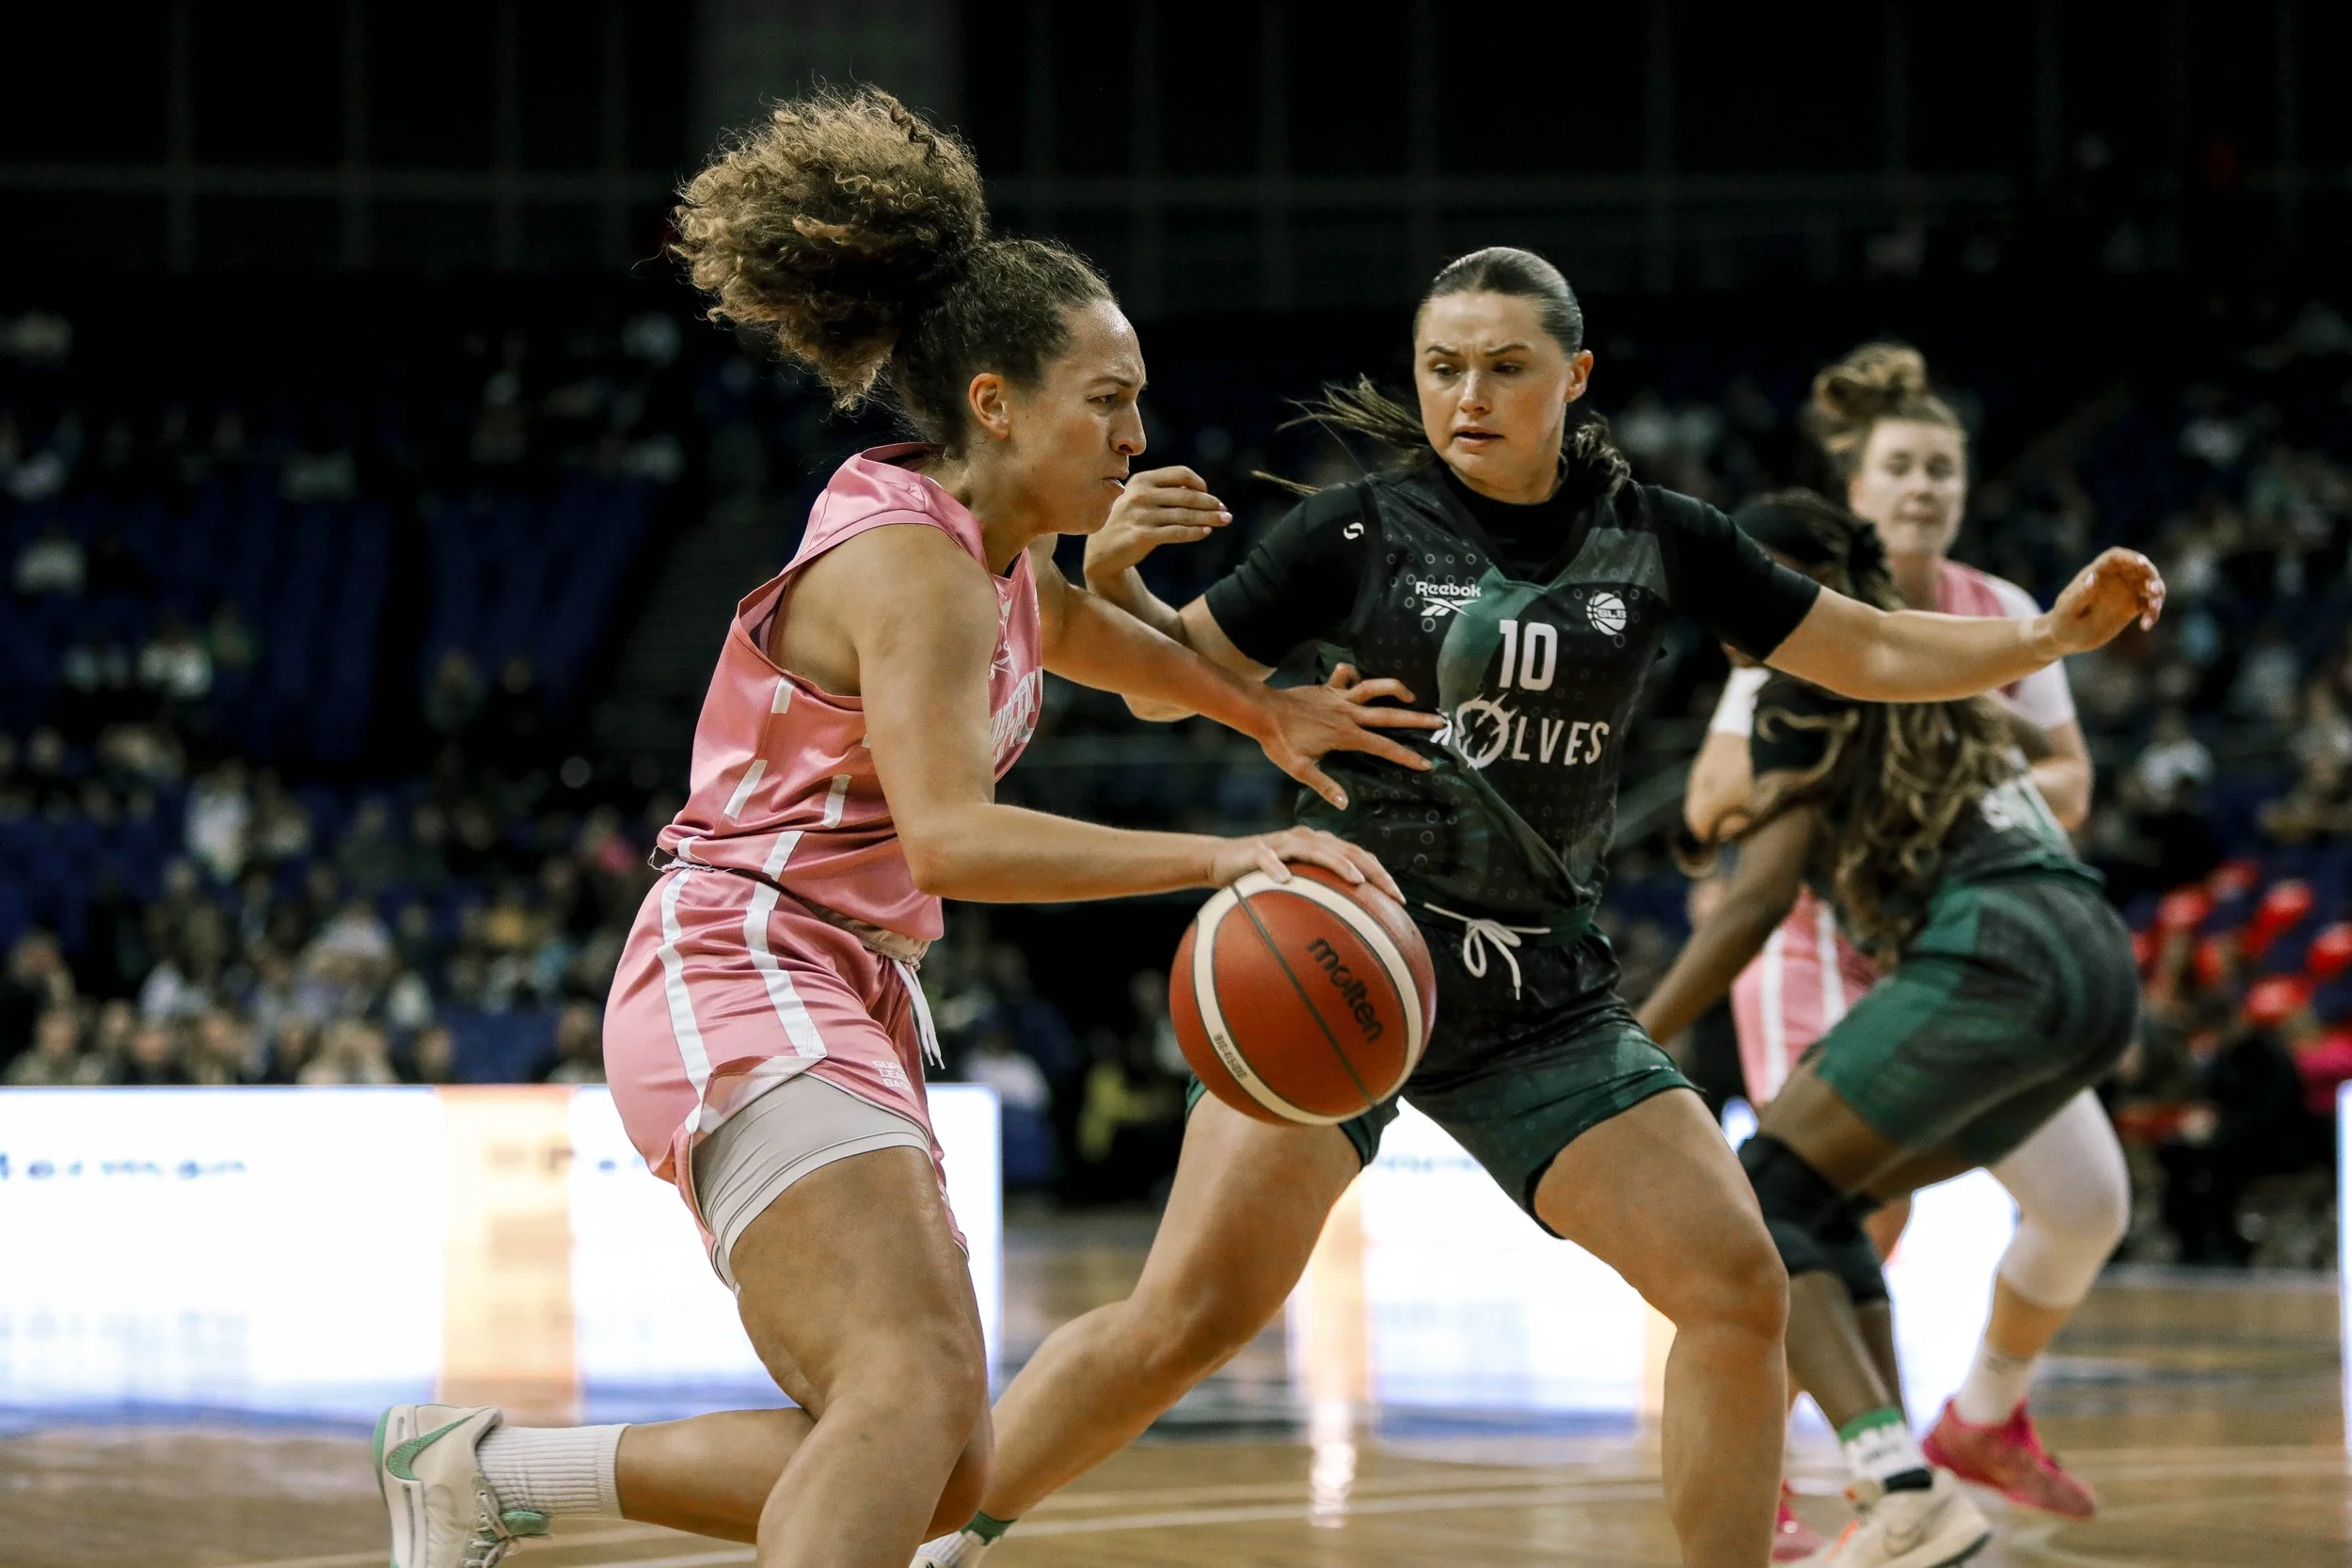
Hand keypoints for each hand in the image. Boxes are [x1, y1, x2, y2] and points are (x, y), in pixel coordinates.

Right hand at [1084, 466, 1230, 582]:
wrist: (1101, 550)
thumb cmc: (1125, 522)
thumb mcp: (1139, 499)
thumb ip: (1164, 492)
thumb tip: (1199, 491)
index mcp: (1142, 480)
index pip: (1181, 474)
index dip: (1200, 484)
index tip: (1209, 496)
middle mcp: (1141, 494)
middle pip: (1187, 495)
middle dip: (1210, 504)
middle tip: (1226, 512)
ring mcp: (1141, 515)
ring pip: (1185, 515)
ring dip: (1209, 518)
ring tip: (1225, 521)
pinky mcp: (1142, 535)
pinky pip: (1176, 532)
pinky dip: (1194, 532)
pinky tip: (1206, 532)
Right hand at [1210, 826, 1401, 901]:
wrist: (1223, 860)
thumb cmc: (1264, 880)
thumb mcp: (1296, 889)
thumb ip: (1320, 900)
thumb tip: (1349, 936)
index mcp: (1322, 847)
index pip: (1360, 856)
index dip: (1382, 875)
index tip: (1401, 901)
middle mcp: (1308, 839)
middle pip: (1347, 850)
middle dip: (1371, 869)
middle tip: (1390, 892)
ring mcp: (1283, 842)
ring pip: (1315, 849)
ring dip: (1337, 862)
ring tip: (1355, 879)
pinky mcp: (1258, 850)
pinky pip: (1268, 858)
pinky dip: (1276, 867)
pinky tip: (1284, 880)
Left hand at [1249, 663, 1444, 809]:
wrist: (1262, 711)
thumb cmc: (1280, 742)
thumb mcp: (1300, 769)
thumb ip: (1324, 785)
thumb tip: (1345, 804)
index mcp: (1347, 736)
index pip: (1384, 747)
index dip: (1406, 756)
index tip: (1426, 763)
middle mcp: (1348, 714)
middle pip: (1390, 715)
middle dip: (1418, 719)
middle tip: (1441, 721)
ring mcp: (1339, 698)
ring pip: (1374, 688)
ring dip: (1394, 688)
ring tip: (1410, 694)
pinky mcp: (1328, 689)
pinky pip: (1345, 677)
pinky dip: (1352, 674)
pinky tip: (1355, 677)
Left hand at [2045, 547, 2164, 653]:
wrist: (2066, 638)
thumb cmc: (2062, 623)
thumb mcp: (2067, 611)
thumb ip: (2079, 595)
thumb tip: (2093, 578)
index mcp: (2096, 573)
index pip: (2116, 557)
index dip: (2131, 557)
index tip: (2142, 564)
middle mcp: (2113, 579)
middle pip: (2139, 568)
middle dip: (2151, 575)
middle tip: (2154, 590)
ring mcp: (2124, 592)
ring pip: (2149, 585)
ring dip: (2157, 593)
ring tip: (2154, 608)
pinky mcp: (2131, 607)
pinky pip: (2148, 604)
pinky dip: (2152, 612)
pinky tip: (2145, 626)